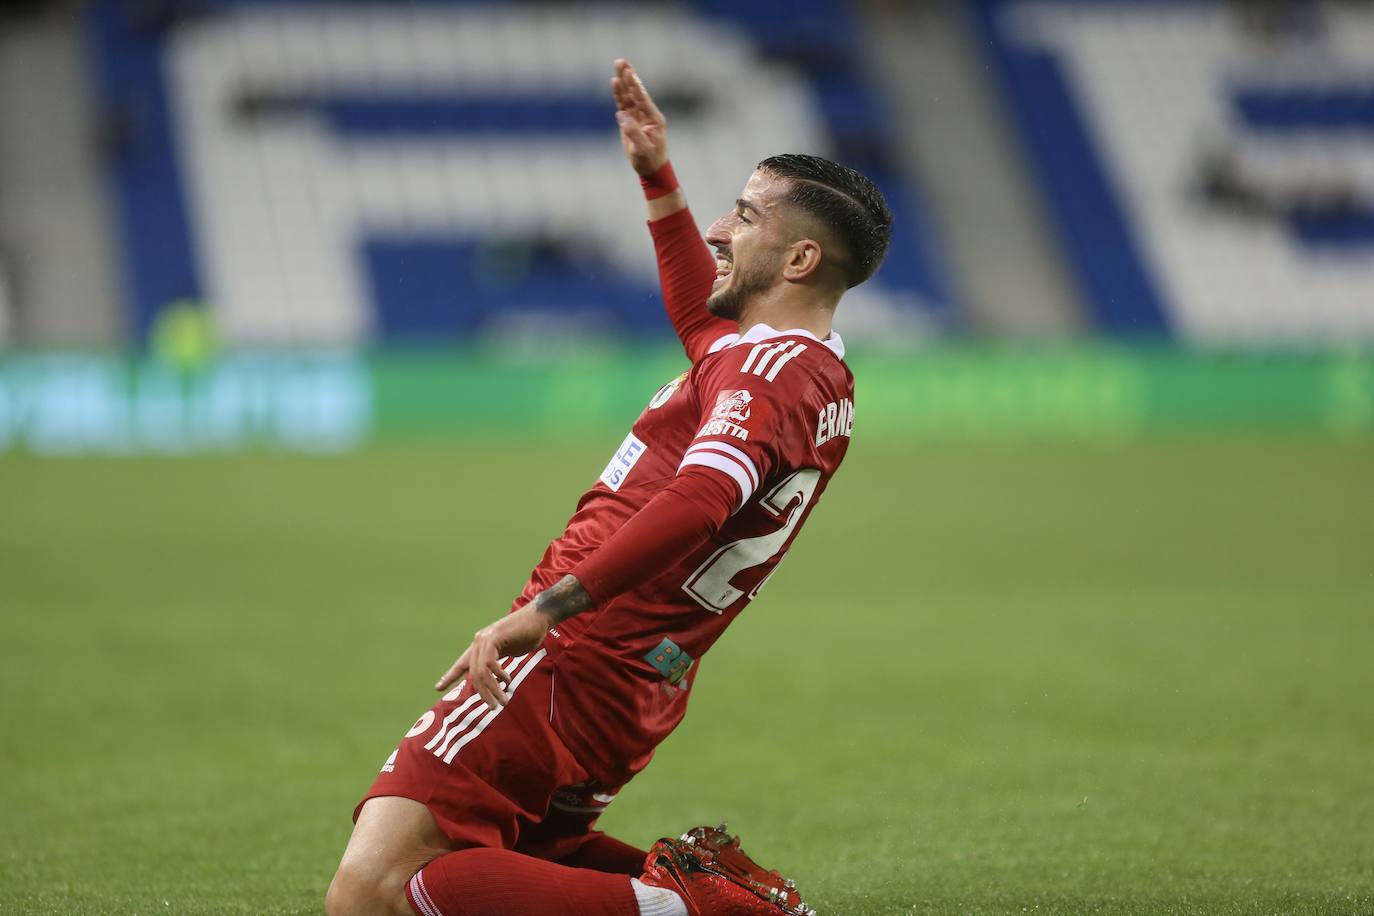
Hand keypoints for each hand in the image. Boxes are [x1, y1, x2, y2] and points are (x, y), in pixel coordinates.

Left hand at [434, 604, 550, 708]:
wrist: (538, 617)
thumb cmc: (526, 634)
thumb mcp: (508, 650)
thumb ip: (498, 661)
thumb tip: (494, 679)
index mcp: (480, 646)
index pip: (461, 663)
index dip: (449, 676)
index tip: (438, 687)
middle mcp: (478, 642)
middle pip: (473, 673)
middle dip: (483, 693)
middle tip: (493, 707)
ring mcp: (485, 639)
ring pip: (481, 671)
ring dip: (491, 689)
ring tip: (502, 701)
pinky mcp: (494, 638)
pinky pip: (490, 663)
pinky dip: (498, 675)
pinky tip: (507, 680)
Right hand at [611, 58, 667, 176]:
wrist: (652, 170)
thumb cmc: (650, 161)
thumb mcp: (643, 149)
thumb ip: (633, 132)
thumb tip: (621, 115)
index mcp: (654, 119)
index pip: (642, 99)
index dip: (634, 85)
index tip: (628, 72)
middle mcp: (647, 115)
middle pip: (635, 92)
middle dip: (628, 77)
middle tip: (621, 61)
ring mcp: (638, 117)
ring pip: (629, 96)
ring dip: (623, 82)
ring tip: (618, 65)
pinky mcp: (630, 121)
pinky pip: (624, 105)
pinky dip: (619, 94)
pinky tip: (615, 83)